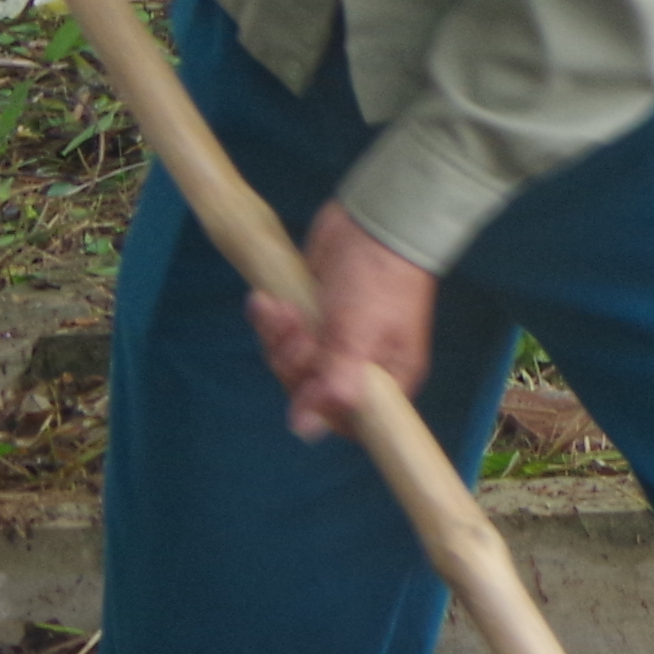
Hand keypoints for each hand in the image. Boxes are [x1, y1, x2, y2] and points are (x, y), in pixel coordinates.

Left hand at [245, 204, 436, 445]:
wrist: (371, 222)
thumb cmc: (378, 280)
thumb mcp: (360, 334)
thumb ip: (335, 383)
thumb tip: (305, 431)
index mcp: (386, 378)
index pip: (348, 419)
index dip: (320, 409)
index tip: (307, 382)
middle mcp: (359, 366)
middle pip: (309, 392)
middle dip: (293, 362)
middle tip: (297, 330)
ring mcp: (331, 343)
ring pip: (287, 363)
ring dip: (277, 337)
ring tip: (279, 308)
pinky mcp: (309, 319)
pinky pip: (278, 336)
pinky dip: (269, 320)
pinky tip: (267, 301)